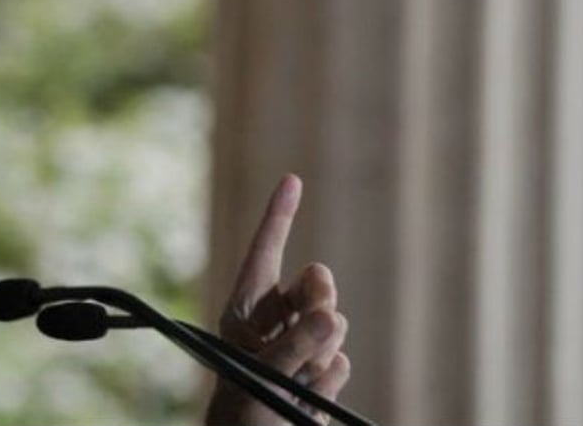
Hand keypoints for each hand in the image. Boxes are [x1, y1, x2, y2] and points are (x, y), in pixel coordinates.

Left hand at [205, 175, 350, 424]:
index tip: (291, 179)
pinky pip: (340, 364)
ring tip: (297, 380)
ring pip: (334, 326)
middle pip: (313, 284)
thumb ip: (295, 345)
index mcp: (244, 311)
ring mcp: (299, 348)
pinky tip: (308, 397)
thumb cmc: (241, 412)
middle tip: (317, 316)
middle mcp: (272, 324)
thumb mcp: (261, 376)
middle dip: (320, 293)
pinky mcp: (319, 375)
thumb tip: (332, 316)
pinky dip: (328, 379)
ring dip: (322, 350)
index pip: (265, 253)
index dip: (278, 216)